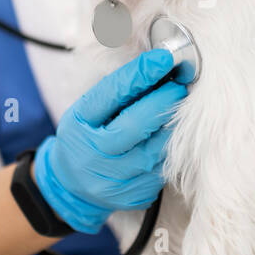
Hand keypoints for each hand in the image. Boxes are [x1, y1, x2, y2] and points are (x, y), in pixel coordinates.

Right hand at [33, 48, 189, 232]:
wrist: (72, 185)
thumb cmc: (86, 136)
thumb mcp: (88, 110)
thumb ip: (117, 90)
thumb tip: (156, 65)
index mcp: (80, 123)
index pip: (110, 94)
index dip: (140, 74)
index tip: (163, 58)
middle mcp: (94, 153)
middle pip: (134, 125)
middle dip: (162, 102)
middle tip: (179, 86)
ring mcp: (113, 179)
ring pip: (154, 150)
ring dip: (172, 127)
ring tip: (181, 109)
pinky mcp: (133, 196)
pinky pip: (161, 170)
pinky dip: (171, 150)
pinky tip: (175, 137)